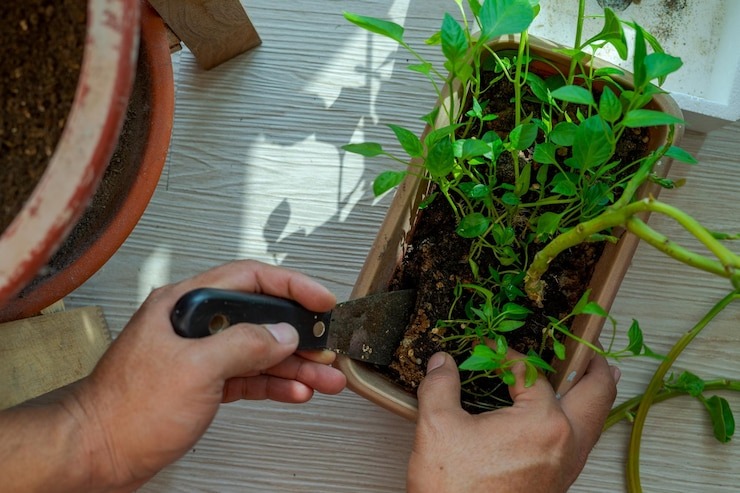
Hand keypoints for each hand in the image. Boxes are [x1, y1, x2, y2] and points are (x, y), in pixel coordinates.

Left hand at [68, 260, 346, 490]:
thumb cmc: (125, 410)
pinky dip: (274, 384)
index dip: (291, 285)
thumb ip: (244, 344)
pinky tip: (296, 391)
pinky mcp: (202, 385)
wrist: (95, 454)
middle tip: (328, 345)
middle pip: (259, 317)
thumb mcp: (194, 369)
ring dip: (294, 365)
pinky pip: (248, 378)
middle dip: (299, 334)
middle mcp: (193, 326)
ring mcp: (199, 356)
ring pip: (258, 351)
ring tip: (325, 377)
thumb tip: (281, 334)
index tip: (321, 300)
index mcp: (184, 304)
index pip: (249, 279)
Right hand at [407, 350, 617, 492]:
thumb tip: (442, 363)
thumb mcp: (437, 427)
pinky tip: (561, 418)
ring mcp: (567, 466)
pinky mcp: (560, 483)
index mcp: (543, 423)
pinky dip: (579, 419)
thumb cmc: (455, 491)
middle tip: (588, 349)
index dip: (509, 356)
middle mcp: (566, 444)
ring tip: (586, 377)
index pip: (533, 373)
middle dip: (595, 366)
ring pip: (596, 420)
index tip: (489, 351)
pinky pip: (582, 441)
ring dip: (593, 395)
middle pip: (598, 393)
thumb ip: (440, 386)